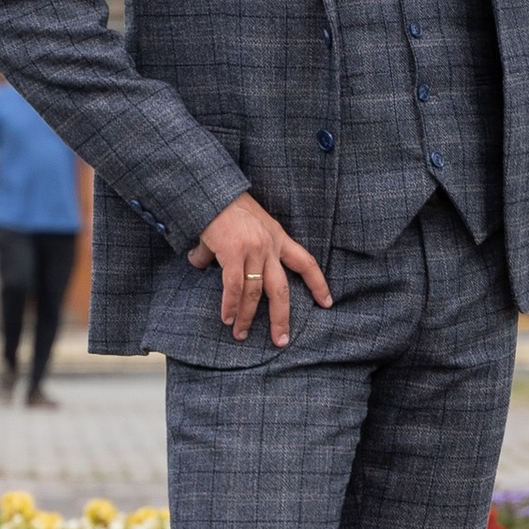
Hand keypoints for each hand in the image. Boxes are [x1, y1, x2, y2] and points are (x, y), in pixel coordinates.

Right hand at [188, 190, 332, 345]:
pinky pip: (234, 287)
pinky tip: (226, 318)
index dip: (317, 283)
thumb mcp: (240, 224)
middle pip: (281, 288)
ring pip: (255, 292)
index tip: (327, 303)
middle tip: (281, 340)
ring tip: (240, 334)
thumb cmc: (223, 204)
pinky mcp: (233, 252)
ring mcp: (253, 249)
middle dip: (281, 317)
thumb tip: (201, 263)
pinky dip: (230, 305)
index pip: (305, 262)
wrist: (211, 189)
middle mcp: (269, 245)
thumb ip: (230, 248)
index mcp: (277, 236)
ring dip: (246, 316)